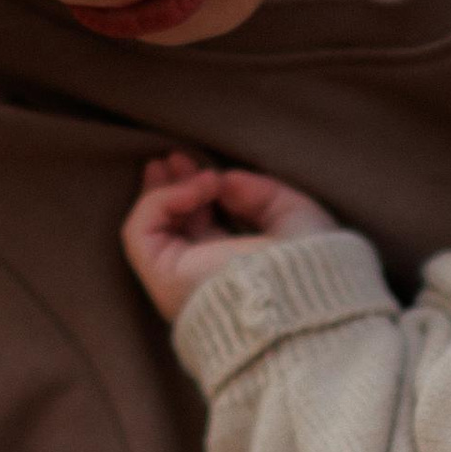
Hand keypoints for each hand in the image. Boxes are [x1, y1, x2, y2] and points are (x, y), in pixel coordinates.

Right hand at [121, 148, 339, 321]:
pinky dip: (160, 200)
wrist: (301, 295)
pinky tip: (195, 189)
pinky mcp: (162, 277)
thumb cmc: (310, 264)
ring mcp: (179, 279)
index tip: (204, 168)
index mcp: (235, 267)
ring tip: (188, 167)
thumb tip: (225, 181)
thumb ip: (261, 194)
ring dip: (165, 189)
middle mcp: (203, 277)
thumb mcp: (294, 216)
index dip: (198, 194)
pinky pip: (140, 231)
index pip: (202, 229)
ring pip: (149, 228)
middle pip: (171, 228)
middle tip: (175, 157)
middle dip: (170, 187)